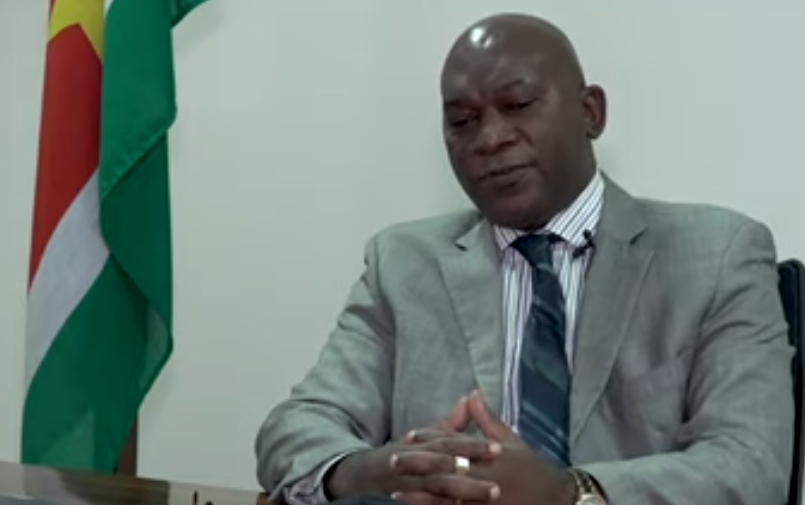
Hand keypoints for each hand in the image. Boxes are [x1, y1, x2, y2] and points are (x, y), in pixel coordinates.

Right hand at [326, 397, 499, 500]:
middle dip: (470, 466)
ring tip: (489, 494)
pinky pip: (423, 503)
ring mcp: (405, 482)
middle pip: (443, 462)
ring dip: (463, 490)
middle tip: (498, 473)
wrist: (359, 476)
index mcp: (419, 444)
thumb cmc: (399, 456)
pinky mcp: (400, 499)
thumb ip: (448, 424)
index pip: (448, 442)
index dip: (473, 445)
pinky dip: (439, 504)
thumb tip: (469, 399)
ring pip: (436, 485)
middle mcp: (411, 460)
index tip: (499, 448)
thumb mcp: (422, 438)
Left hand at [396, 391, 574, 504]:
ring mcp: (484, 502)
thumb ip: (486, 419)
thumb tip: (471, 394)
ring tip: (396, 492)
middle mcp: (485, 478)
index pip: (454, 446)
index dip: (429, 441)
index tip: (409, 438)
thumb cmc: (532, 468)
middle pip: (444, 471)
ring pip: (446, 499)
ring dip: (419, 496)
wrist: (557, 500)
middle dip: (416, 468)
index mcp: (489, 455)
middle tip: (391, 463)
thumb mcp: (511, 440)